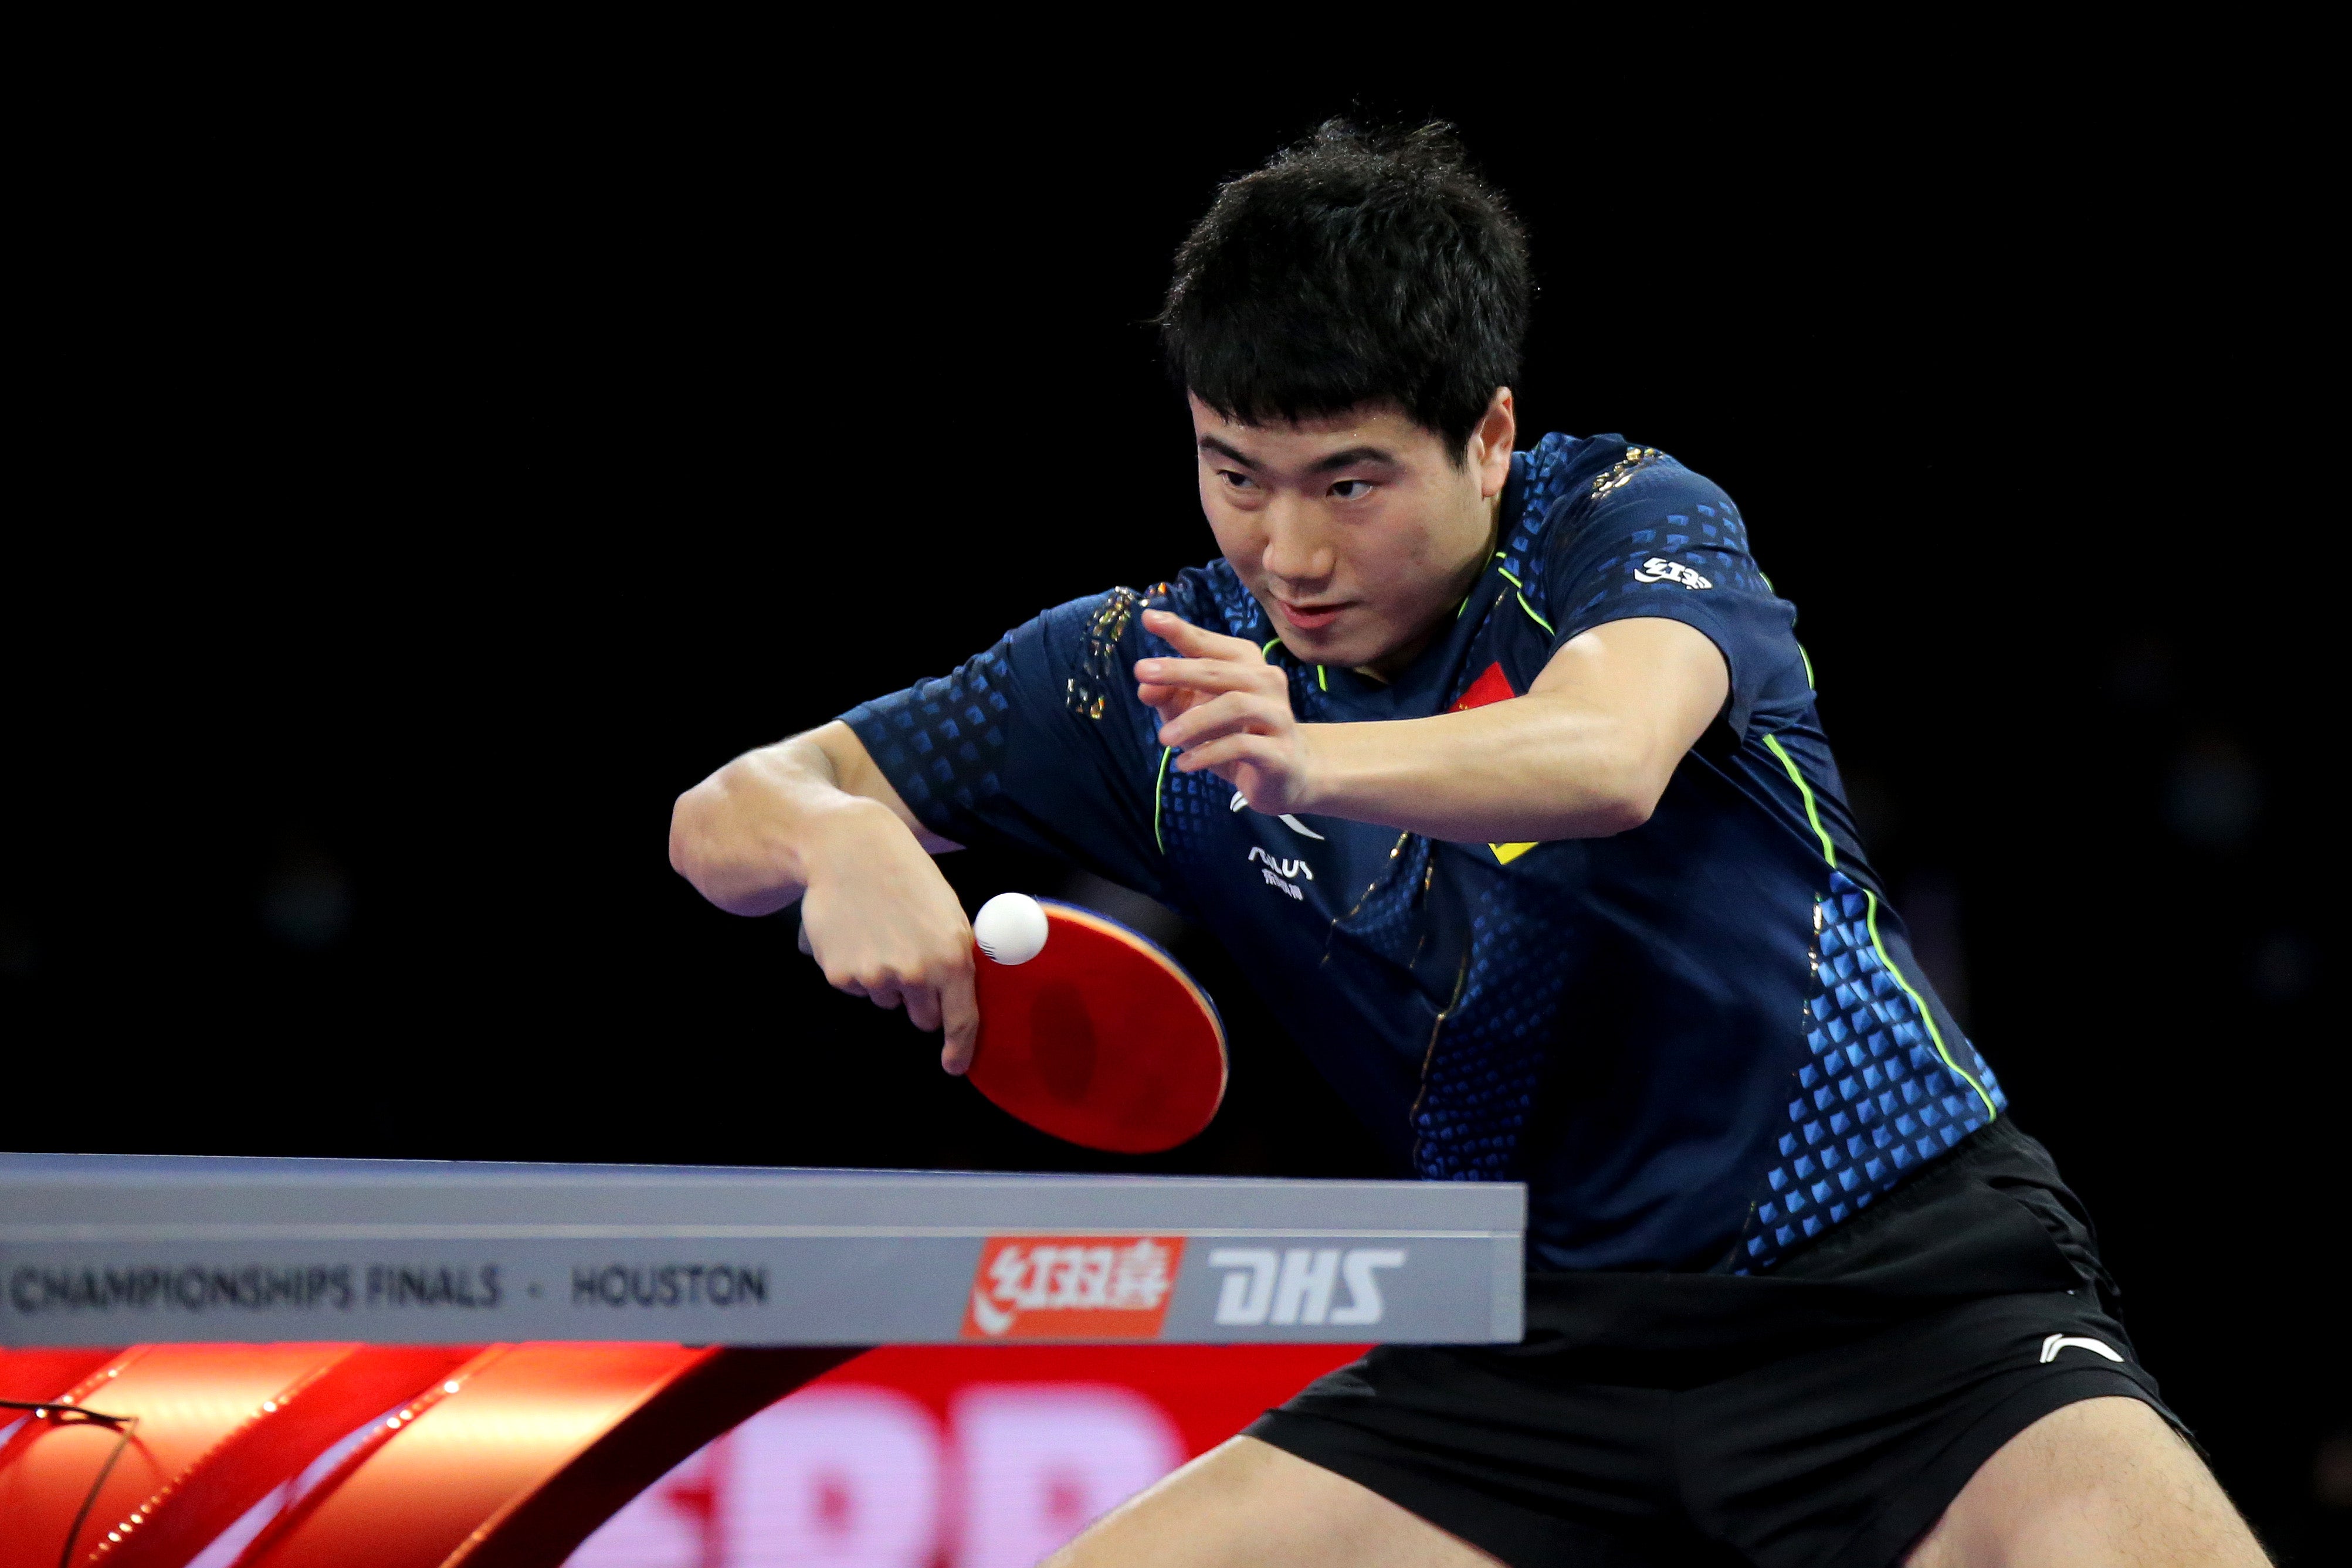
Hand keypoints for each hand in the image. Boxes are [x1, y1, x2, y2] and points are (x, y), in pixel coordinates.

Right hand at [795, 800, 979, 1073]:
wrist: (846, 848)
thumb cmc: (904, 875)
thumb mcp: (947, 911)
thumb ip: (955, 956)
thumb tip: (958, 996)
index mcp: (951, 958)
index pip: (960, 1020)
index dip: (959, 1049)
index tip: (954, 1066)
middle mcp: (915, 973)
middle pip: (921, 1016)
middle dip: (920, 999)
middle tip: (909, 957)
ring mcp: (875, 977)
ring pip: (886, 999)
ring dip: (885, 978)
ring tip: (879, 930)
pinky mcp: (840, 975)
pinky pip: (855, 987)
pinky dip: (855, 968)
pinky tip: (854, 932)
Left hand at [1134, 607, 1316, 815]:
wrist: (1285, 773)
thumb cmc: (1236, 733)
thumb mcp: (1194, 714)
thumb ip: (1170, 698)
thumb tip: (1145, 688)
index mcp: (1246, 664)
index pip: (1208, 643)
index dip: (1179, 630)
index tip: (1148, 617)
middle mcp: (1267, 681)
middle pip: (1218, 670)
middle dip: (1178, 669)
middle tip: (1141, 671)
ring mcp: (1277, 715)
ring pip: (1234, 705)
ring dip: (1194, 720)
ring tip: (1164, 738)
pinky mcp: (1279, 752)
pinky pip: (1241, 746)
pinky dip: (1208, 753)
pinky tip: (1184, 764)